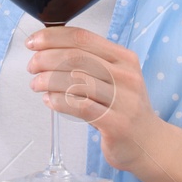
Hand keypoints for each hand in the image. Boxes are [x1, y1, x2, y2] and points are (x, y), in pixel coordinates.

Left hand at [24, 27, 160, 174]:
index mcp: (124, 58)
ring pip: (77, 81)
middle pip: (76, 57)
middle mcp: (126, 75)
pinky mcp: (117, 123)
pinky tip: (48, 101)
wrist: (149, 144)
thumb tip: (47, 50)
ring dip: (48, 80)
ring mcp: (124, 100)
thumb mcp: (114, 78)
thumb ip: (88, 63)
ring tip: (35, 84)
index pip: (82, 38)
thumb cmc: (124, 108)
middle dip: (46, 59)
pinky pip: (81, 107)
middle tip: (31, 67)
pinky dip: (59, 101)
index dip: (53, 37)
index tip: (32, 42)